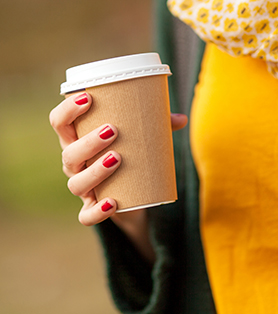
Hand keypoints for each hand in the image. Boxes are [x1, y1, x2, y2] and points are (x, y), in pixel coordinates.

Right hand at [49, 92, 187, 226]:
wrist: (131, 193)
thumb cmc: (129, 153)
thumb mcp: (139, 138)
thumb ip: (158, 127)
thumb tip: (182, 118)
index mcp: (78, 140)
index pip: (59, 122)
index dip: (67, 109)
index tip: (88, 97)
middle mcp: (74, 164)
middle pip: (68, 153)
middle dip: (88, 142)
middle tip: (113, 130)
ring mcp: (82, 187)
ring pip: (76, 183)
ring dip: (95, 171)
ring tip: (117, 158)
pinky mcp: (92, 208)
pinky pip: (86, 216)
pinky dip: (97, 211)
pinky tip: (113, 202)